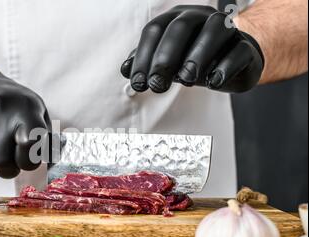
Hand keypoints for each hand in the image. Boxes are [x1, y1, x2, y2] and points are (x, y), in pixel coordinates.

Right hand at [0, 68, 50, 177]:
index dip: (29, 160)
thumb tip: (54, 162)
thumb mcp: (35, 111)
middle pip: (2, 164)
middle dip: (6, 169)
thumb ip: (47, 139)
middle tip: (6, 159)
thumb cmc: (11, 104)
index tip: (26, 156)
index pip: (31, 144)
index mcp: (25, 109)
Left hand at [121, 5, 263, 92]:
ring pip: (215, 29)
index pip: (155, 30)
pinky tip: (212, 82)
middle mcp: (201, 17)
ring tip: (186, 80)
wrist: (234, 62)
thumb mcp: (168, 62)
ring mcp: (227, 29)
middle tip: (157, 85)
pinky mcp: (246, 46)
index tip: (138, 83)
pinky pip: (239, 50)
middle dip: (165, 57)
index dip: (144, 56)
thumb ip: (146, 63)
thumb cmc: (194, 59)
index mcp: (177, 18)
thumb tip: (124, 69)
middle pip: (181, 26)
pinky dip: (225, 66)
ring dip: (197, 55)